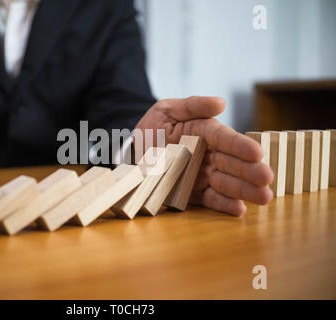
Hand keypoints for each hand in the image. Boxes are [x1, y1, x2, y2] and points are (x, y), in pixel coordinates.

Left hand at [135, 96, 272, 215]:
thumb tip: (221, 102)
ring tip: (263, 197)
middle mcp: (208, 154)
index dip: (239, 145)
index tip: (256, 152)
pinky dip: (224, 205)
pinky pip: (210, 199)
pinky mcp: (193, 193)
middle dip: (250, 171)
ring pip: (226, 183)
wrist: (132, 151)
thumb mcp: (167, 110)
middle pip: (231, 163)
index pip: (224, 138)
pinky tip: (239, 209)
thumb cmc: (152, 127)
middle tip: (267, 178)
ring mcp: (202, 175)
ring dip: (244, 191)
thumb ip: (192, 105)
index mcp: (204, 132)